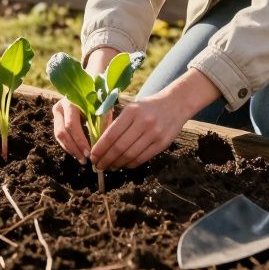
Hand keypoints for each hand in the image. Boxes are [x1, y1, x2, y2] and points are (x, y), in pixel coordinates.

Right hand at [52, 48, 119, 162]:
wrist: (89, 83)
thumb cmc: (98, 96)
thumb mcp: (103, 107)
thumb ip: (102, 123)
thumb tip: (102, 145)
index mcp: (71, 101)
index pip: (71, 125)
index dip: (80, 141)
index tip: (89, 154)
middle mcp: (60, 106)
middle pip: (61, 132)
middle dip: (74, 149)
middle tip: (84, 161)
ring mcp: (56, 112)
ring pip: (58, 135)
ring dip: (70, 149)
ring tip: (81, 160)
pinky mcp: (56, 118)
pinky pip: (59, 135)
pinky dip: (68, 145)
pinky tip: (77, 153)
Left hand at [89, 69, 220, 169]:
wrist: (176, 103)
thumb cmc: (149, 106)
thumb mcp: (132, 107)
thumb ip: (118, 123)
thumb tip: (101, 144)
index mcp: (132, 111)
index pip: (111, 135)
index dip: (100, 148)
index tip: (92, 156)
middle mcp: (143, 122)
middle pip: (119, 147)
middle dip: (106, 159)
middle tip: (98, 166)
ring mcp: (154, 134)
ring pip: (130, 155)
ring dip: (117, 164)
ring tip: (109, 166)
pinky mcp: (163, 143)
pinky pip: (143, 158)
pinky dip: (131, 164)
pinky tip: (124, 164)